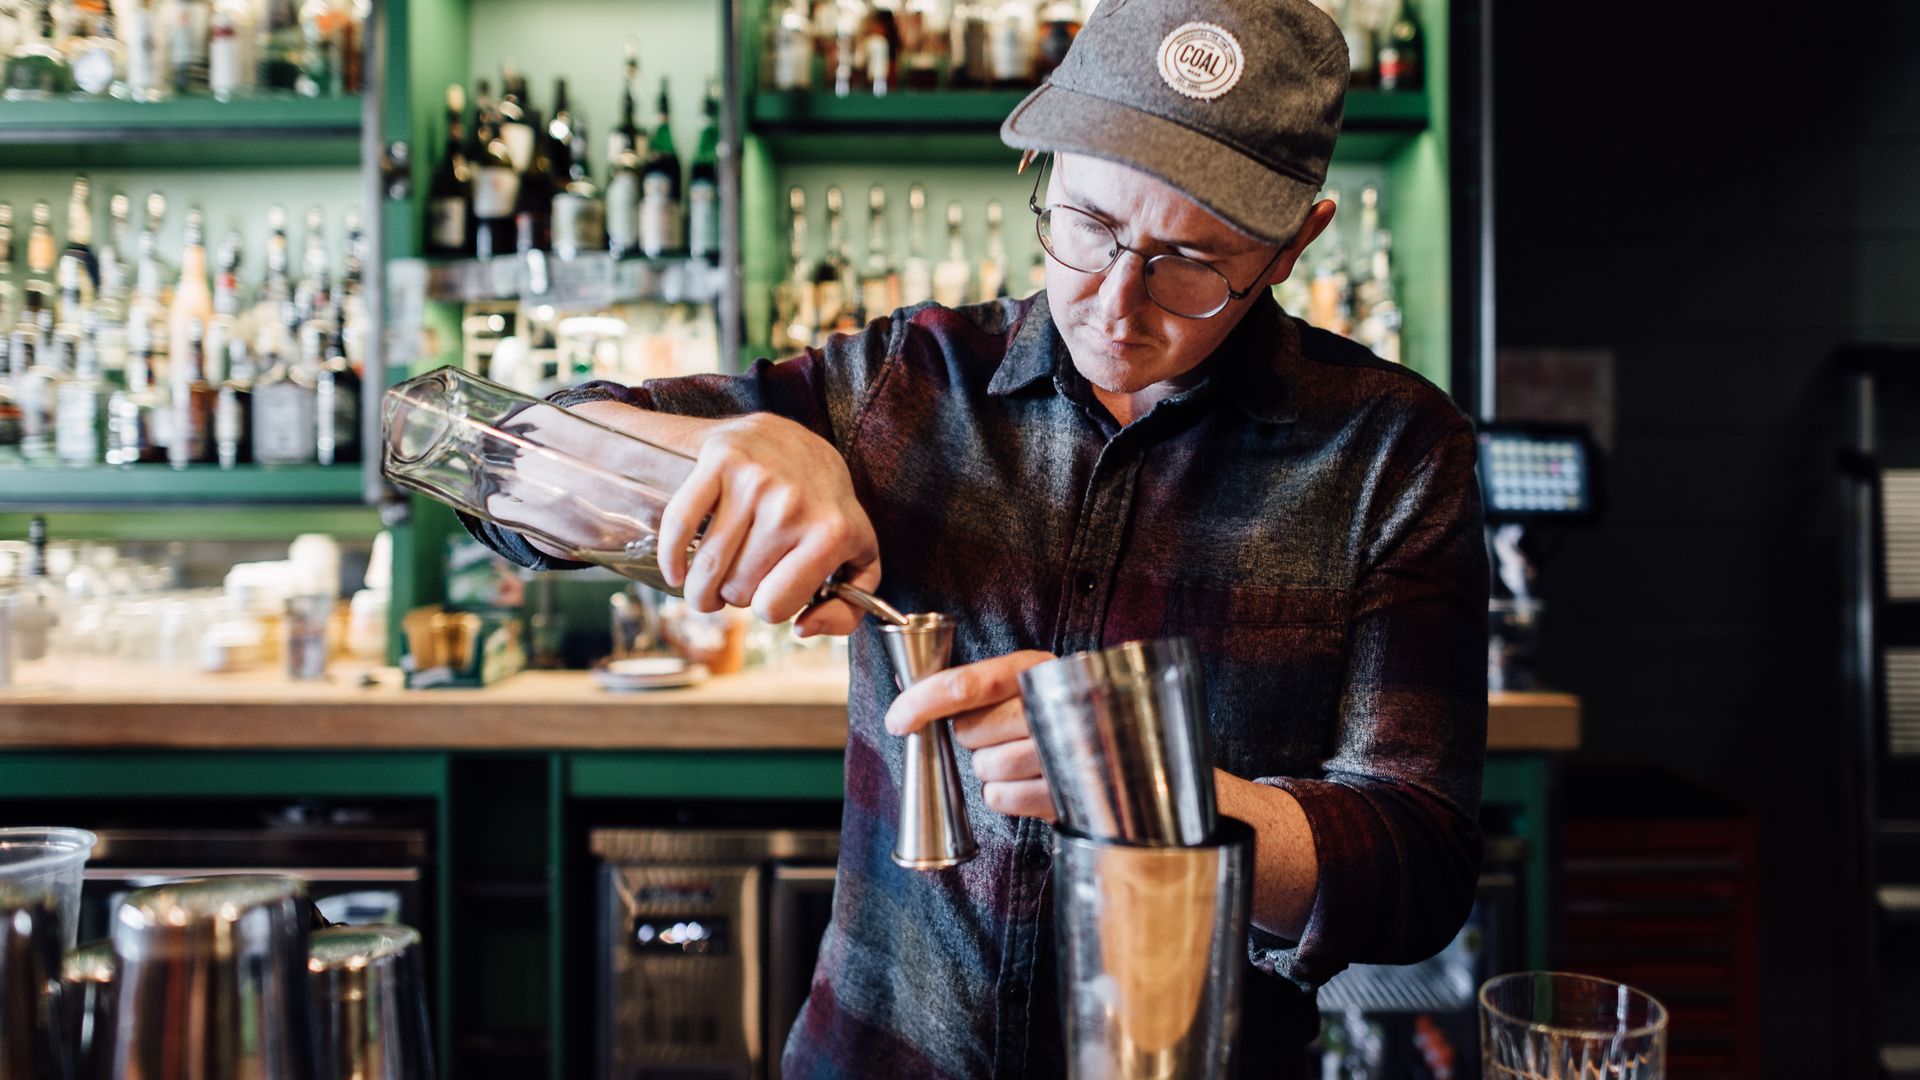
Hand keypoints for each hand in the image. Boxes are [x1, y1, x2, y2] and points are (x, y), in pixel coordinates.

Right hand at [656, 413, 880, 634]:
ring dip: (701, 589)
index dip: (770, 608)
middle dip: (736, 595)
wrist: (796, 441)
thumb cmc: (824, 509)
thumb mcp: (858, 558)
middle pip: (738, 589)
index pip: (775, 607)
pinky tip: (676, 572)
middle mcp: (793, 505)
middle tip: (742, 579)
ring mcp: (755, 481)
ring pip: (708, 568)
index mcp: (833, 533)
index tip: (772, 593)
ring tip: (708, 586)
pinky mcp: (721, 460)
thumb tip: (804, 629)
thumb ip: (847, 609)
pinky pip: (680, 524)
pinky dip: (671, 556)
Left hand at [885, 651, 1057, 820]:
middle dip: (971, 736)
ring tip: (1014, 756)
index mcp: (1033, 669)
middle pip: (970, 730)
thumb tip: (904, 680)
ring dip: (988, 767)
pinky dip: (1003, 794)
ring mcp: (1062, 750)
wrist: (1108, 744)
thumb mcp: (1016, 681)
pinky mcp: (1063, 792)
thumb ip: (967, 682)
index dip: (922, 701)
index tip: (897, 718)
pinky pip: (1002, 798)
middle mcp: (1051, 705)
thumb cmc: (1043, 710)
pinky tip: (1024, 780)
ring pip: (986, 767)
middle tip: (994, 733)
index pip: (965, 685)